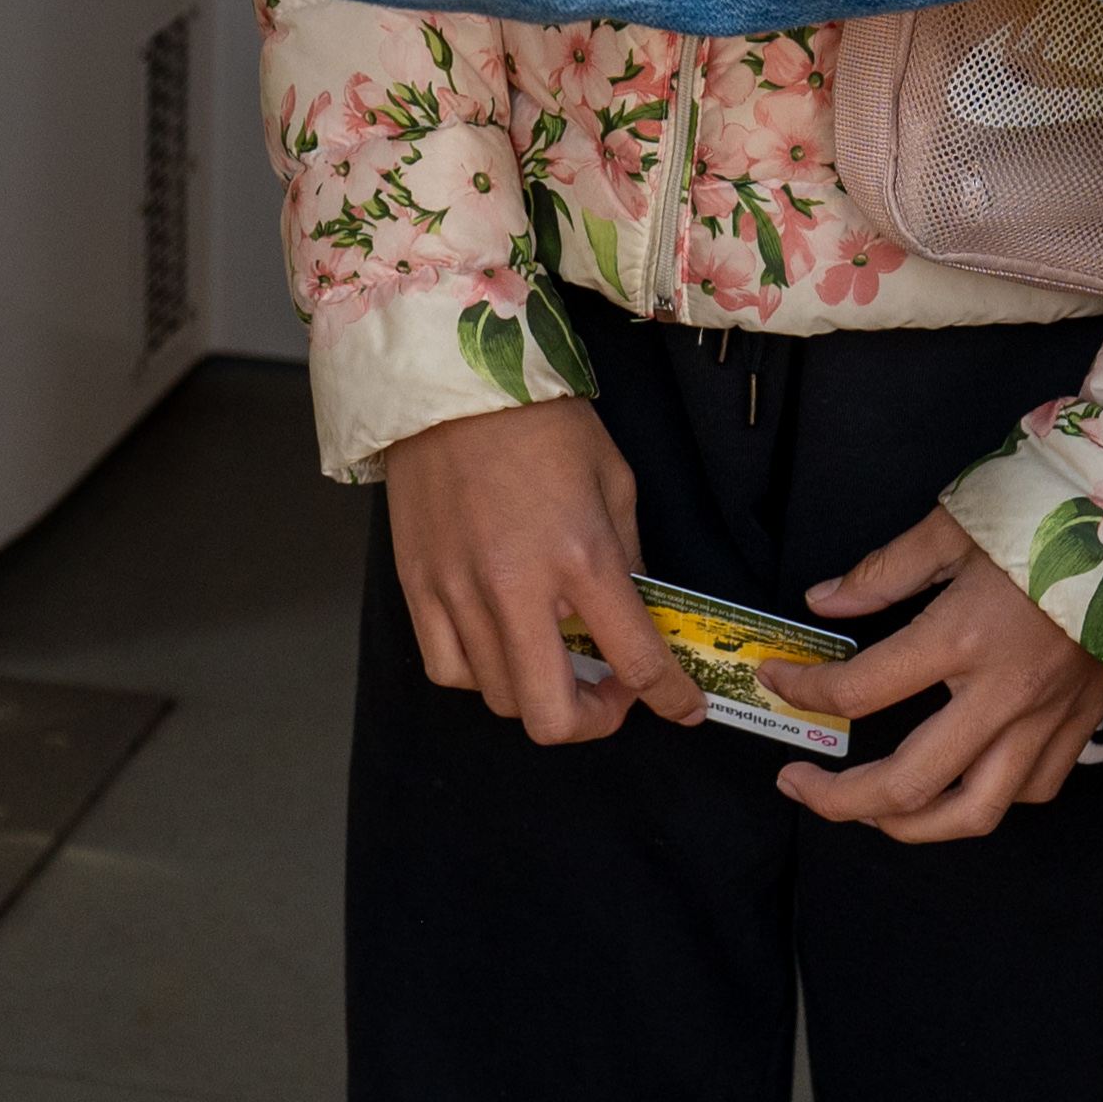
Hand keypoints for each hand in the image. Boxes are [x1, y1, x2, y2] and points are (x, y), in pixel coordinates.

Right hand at [377, 396, 706, 744]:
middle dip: (595, 721)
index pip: (636, 661)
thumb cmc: (540, 420)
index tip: (685, 708)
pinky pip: (448, 670)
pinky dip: (481, 676)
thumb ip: (627, 556)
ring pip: (500, 699)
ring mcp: (459, 592)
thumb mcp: (613, 478)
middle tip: (610, 694)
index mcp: (582, 556)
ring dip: (540, 693)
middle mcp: (517, 587)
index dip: (672, 700)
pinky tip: (500, 648)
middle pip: (553, 716)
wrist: (451, 380)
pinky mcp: (418, 587)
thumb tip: (635, 614)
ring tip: (555, 658)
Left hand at [766, 506, 1102, 842]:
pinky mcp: (1080, 726)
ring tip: (869, 810)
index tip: (777, 679)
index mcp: (962, 637)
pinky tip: (958, 781)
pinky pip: (1029, 790)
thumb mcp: (955, 526)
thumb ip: (885, 572)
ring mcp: (1046, 720)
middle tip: (797, 784)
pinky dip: (986, 800)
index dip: (803, 690)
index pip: (859, 689)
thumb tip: (823, 602)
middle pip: (906, 784)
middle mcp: (1002, 694)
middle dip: (837, 798)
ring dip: (908, 824)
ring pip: (972, 813)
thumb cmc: (1053, 515)